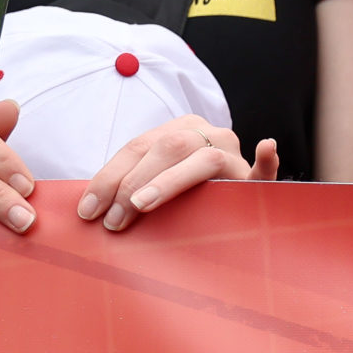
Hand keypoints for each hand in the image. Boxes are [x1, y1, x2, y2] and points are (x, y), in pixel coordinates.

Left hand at [75, 115, 276, 231]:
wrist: (228, 211)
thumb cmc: (180, 202)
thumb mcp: (152, 184)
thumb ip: (129, 187)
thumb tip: (85, 209)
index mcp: (179, 130)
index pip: (138, 146)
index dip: (109, 177)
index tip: (88, 211)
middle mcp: (208, 135)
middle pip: (167, 148)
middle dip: (132, 183)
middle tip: (113, 222)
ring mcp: (234, 155)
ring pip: (202, 159)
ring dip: (169, 181)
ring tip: (142, 204)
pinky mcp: (256, 179)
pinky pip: (265, 168)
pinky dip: (267, 158)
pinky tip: (266, 147)